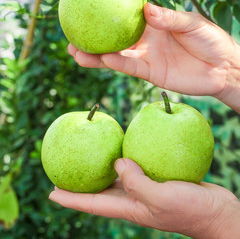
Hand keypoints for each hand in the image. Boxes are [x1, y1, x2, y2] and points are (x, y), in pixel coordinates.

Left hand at [49, 158, 239, 238]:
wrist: (216, 212)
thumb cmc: (191, 210)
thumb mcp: (162, 198)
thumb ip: (138, 182)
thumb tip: (117, 162)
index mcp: (130, 208)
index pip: (93, 204)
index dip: (71, 199)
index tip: (51, 193)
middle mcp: (134, 200)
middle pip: (100, 192)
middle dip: (81, 185)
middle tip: (64, 173)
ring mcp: (145, 190)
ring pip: (117, 178)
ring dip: (102, 169)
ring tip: (88, 158)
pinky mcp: (157, 180)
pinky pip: (136, 167)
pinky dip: (127, 158)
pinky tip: (126, 148)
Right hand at [68, 3, 239, 112]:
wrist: (224, 67)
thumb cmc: (211, 40)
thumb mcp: (191, 23)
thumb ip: (169, 18)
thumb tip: (146, 8)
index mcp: (153, 23)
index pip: (126, 15)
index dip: (108, 10)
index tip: (88, 4)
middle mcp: (145, 39)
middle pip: (113, 37)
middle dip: (93, 36)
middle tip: (70, 33)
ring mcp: (146, 57)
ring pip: (116, 55)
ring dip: (96, 54)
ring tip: (75, 51)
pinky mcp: (151, 73)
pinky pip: (130, 68)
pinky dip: (116, 64)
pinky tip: (102, 59)